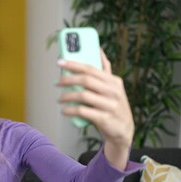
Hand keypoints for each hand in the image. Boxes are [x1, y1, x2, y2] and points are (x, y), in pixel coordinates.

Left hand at [57, 50, 133, 169]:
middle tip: (57, 82)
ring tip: (60, 99)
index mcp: (114, 81)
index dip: (73, 64)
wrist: (123, 131)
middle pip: (86, 80)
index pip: (91, 69)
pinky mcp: (104, 118)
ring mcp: (110, 105)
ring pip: (83, 95)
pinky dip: (71, 110)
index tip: (60, 62)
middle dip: (68, 79)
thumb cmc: (113, 106)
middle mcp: (113, 91)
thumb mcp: (113, 88)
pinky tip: (65, 111)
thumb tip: (99, 50)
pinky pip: (83, 111)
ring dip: (67, 96)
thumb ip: (106, 70)